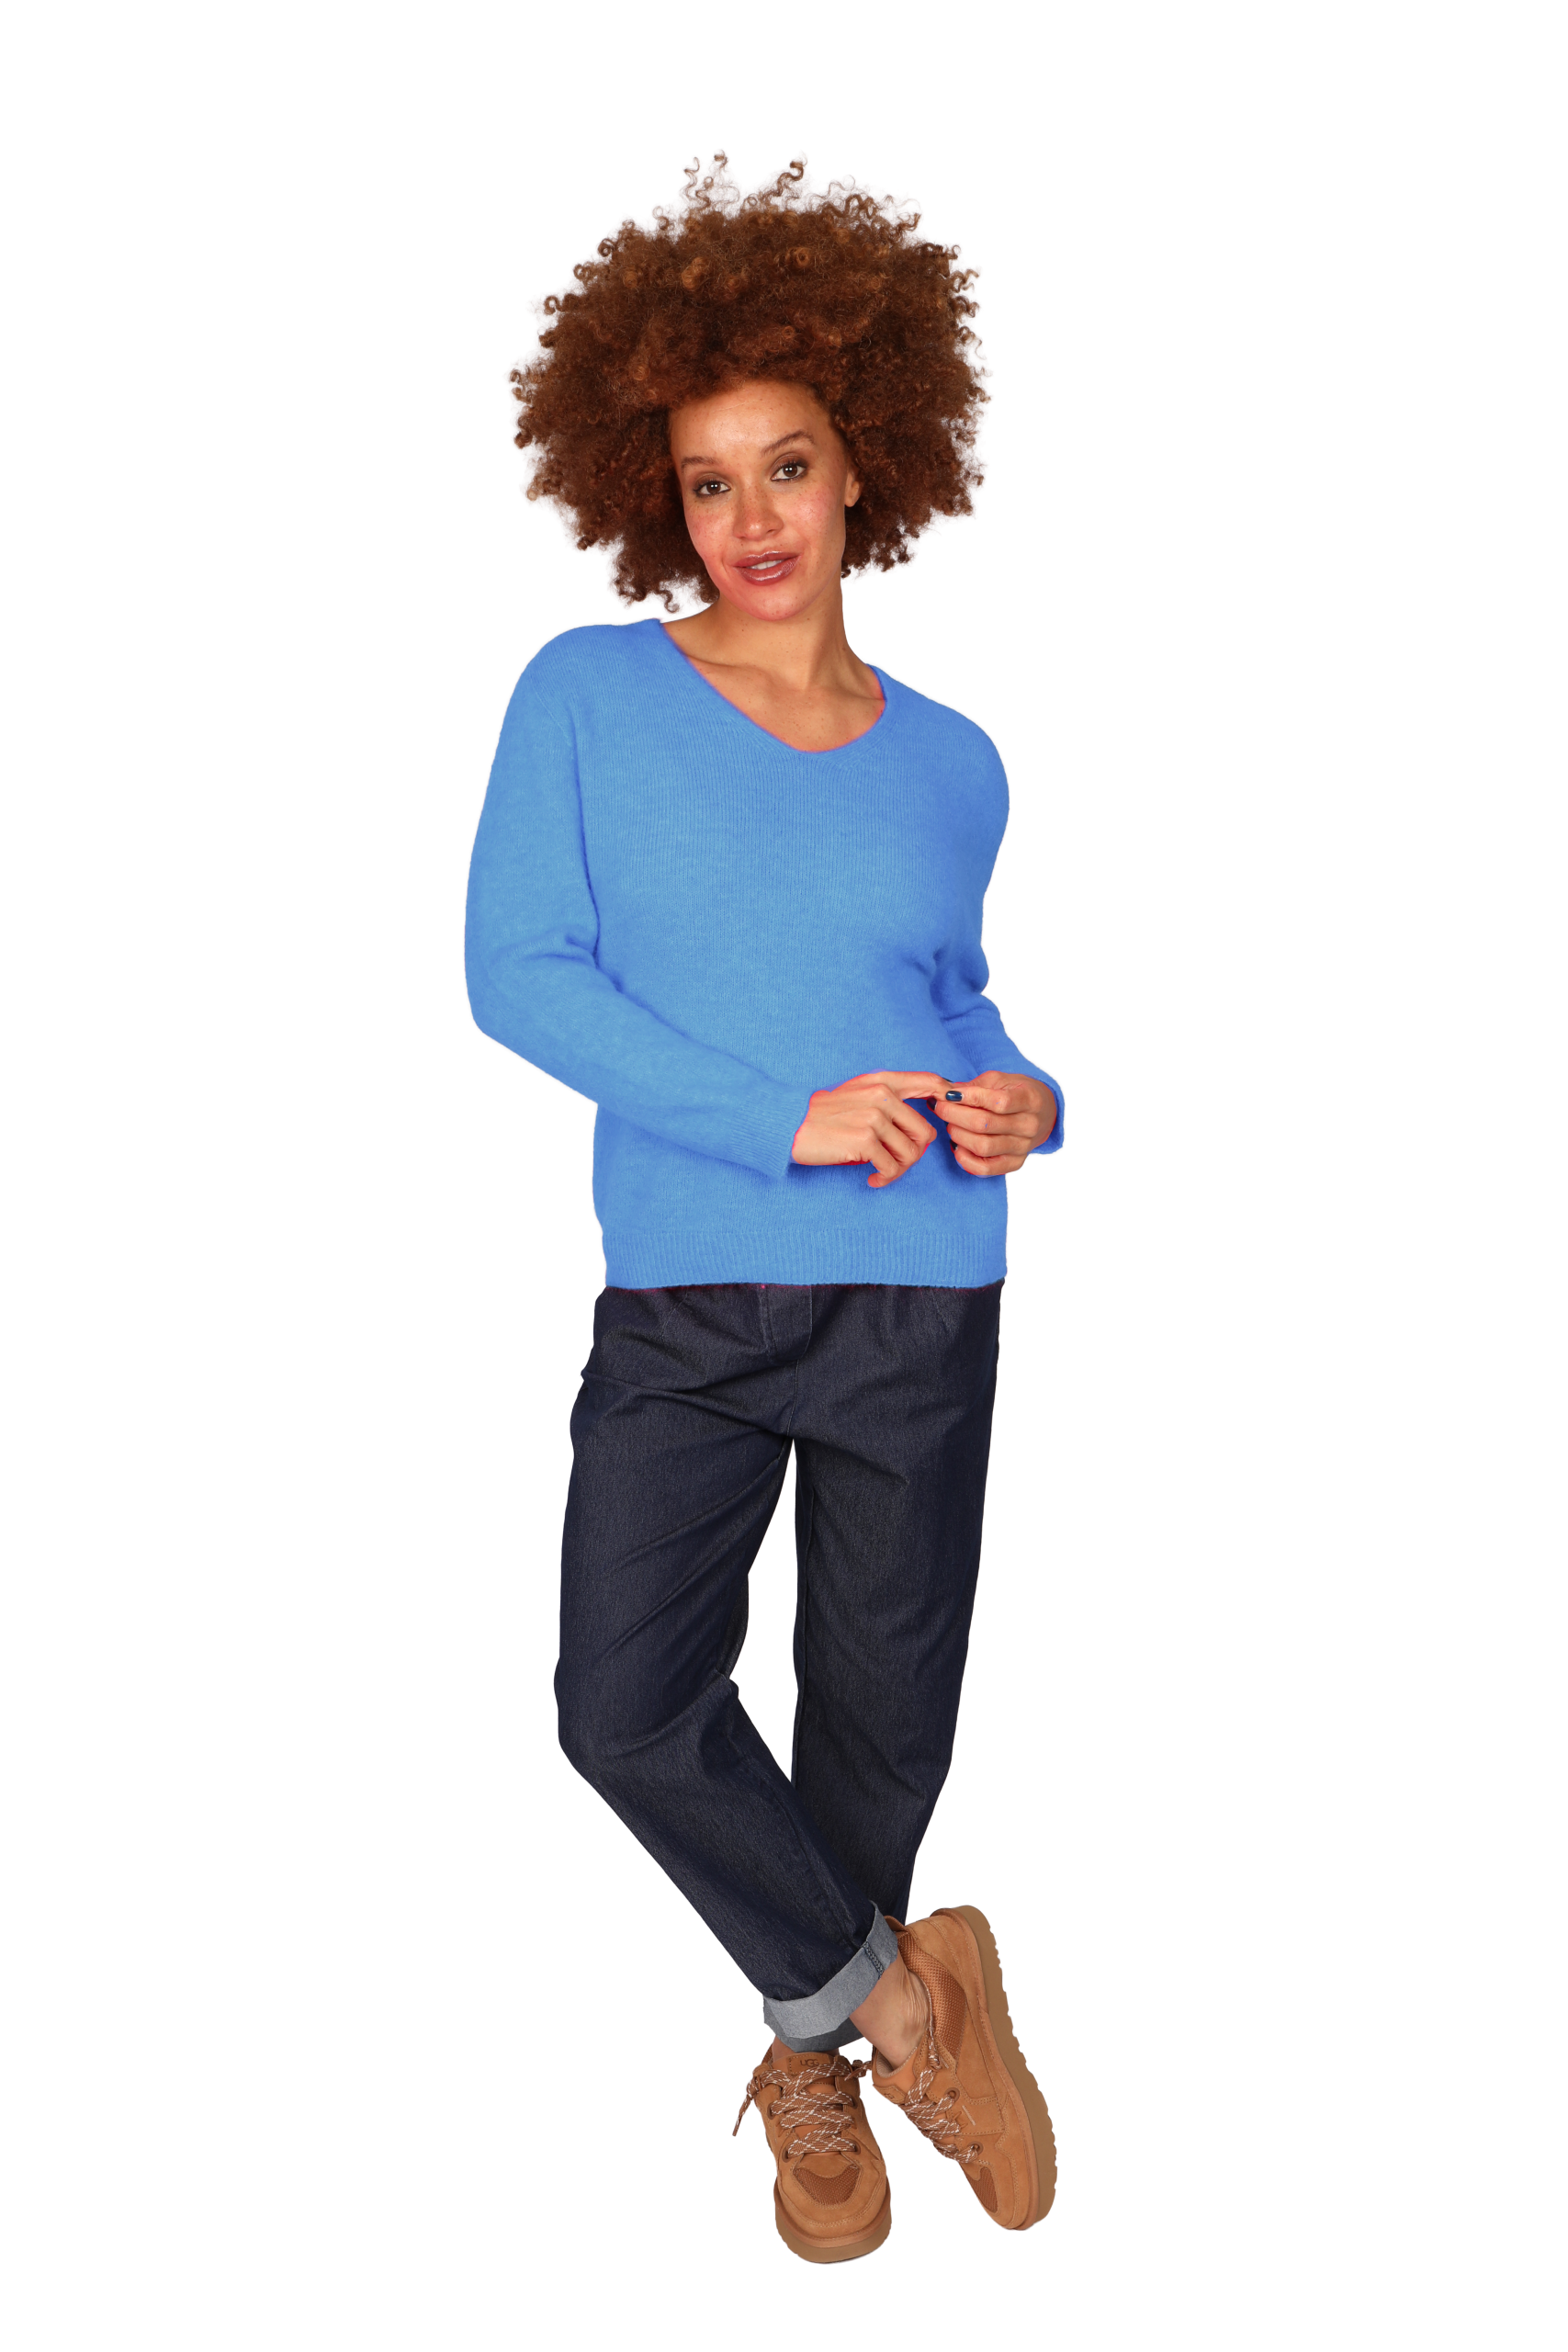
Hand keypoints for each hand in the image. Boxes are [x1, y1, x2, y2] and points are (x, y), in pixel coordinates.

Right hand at [791, 1070, 946, 1188]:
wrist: (789, 1124)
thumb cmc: (823, 1115)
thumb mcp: (857, 1093)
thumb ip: (888, 1096)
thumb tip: (924, 1113)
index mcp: (882, 1081)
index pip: (930, 1083)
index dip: (946, 1099)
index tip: (944, 1116)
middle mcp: (882, 1096)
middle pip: (925, 1132)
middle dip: (914, 1155)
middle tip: (896, 1163)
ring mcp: (874, 1118)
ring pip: (911, 1154)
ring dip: (898, 1170)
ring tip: (881, 1173)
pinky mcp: (864, 1140)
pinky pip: (891, 1168)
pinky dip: (884, 1179)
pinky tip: (871, 1180)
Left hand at [930, 1072, 1057, 1175]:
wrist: (1043, 1113)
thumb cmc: (1017, 1093)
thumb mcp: (1001, 1080)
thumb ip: (975, 1086)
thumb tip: (945, 1092)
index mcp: (1030, 1099)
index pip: (998, 1101)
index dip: (969, 1097)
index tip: (948, 1094)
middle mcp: (1029, 1125)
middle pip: (985, 1124)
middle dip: (954, 1115)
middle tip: (941, 1107)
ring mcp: (1023, 1147)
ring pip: (982, 1146)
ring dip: (958, 1134)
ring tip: (950, 1124)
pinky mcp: (1015, 1163)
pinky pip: (986, 1168)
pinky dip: (966, 1159)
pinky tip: (958, 1146)